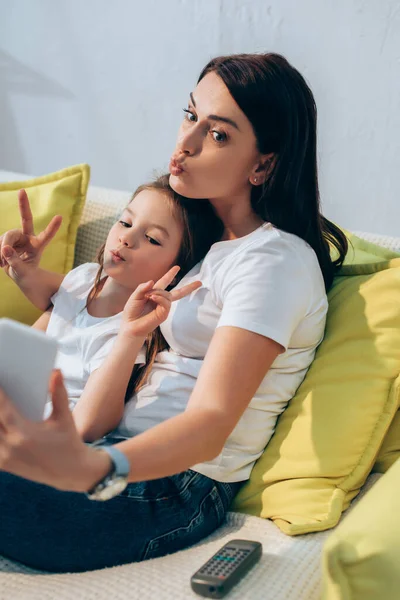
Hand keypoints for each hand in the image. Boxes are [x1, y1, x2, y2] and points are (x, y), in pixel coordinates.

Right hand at [0, 189, 61, 282]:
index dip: (52, 227)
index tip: (60, 217)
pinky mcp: (5, 239)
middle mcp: (27, 237)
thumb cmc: (25, 273)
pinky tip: (0, 261)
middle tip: (22, 191)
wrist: (18, 273)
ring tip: (3, 265)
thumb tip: (5, 248)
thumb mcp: (22, 272)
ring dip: (2, 252)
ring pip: (6, 238)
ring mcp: (16, 236)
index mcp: (38, 245)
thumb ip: (15, 262)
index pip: (46, 236)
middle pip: (25, 220)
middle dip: (23, 204)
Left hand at [0, 370, 110, 491]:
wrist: (72, 472)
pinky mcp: (4, 465)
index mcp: (25, 433)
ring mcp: (5, 458)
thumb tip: (55, 372)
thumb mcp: (64, 417)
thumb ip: (58, 393)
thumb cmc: (68, 441)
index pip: (2, 409)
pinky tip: (0, 426)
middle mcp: (11, 447)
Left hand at [122, 265, 200, 337]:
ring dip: (158, 293)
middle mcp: (161, 300)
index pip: (164, 282)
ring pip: (167, 295)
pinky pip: (166, 302)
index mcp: (154, 294)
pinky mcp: (164, 314)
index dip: (170, 275)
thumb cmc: (132, 311)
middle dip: (189, 287)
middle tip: (199, 283)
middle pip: (178, 292)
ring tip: (148, 296)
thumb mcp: (135, 296)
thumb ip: (143, 287)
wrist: (130, 325)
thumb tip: (152, 281)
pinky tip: (152, 298)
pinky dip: (160, 298)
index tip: (177, 267)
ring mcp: (163, 307)